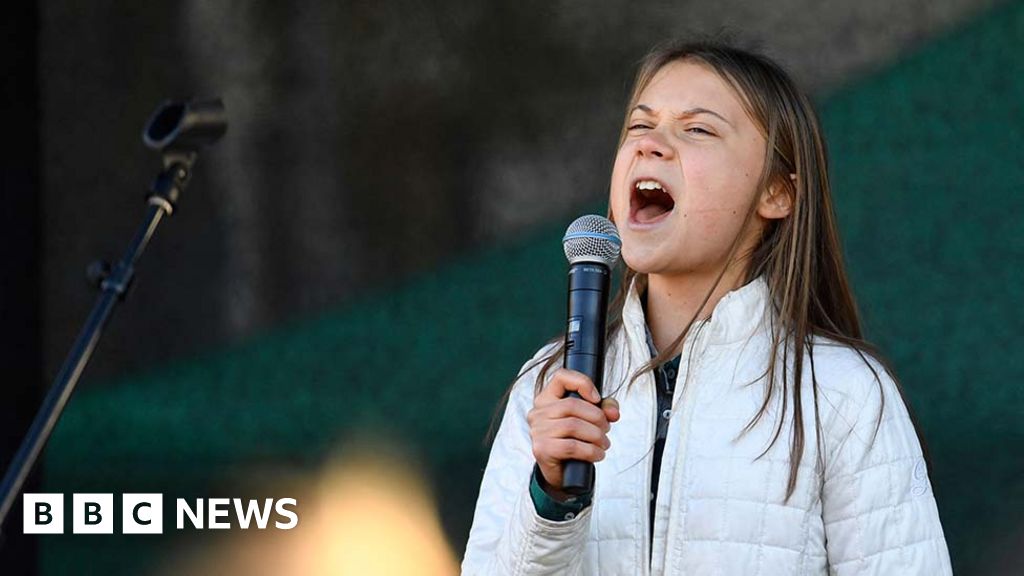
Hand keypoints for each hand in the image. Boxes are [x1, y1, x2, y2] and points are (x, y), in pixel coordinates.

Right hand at [527, 369, 620, 495]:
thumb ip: (604, 409)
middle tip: (606, 429)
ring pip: (573, 425)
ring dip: (596, 436)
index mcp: (547, 398)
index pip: (561, 377)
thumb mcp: (590, 420)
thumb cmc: (574, 440)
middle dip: (597, 417)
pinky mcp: (541, 449)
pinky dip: (591, 451)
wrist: (561, 472)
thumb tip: (613, 412)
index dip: (582, 383)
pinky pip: (572, 446)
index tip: (597, 399)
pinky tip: (597, 454)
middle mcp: (538, 412)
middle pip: (572, 404)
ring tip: (604, 444)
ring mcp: (538, 431)